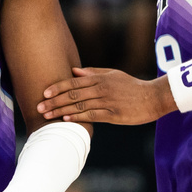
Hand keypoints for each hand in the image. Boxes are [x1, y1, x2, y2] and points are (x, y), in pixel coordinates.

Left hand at [37, 67, 169, 124]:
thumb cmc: (131, 86)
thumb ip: (92, 73)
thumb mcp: (113, 74)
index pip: (73, 82)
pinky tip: (66, 120)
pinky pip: (93, 116)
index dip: (57, 88)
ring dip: (61, 111)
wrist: (153, 97)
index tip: (44, 93)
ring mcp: (107, 102)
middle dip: (54, 101)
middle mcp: (101, 89)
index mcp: (100, 79)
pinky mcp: (114, 115)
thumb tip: (73, 71)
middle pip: (73, 95)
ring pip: (80, 106)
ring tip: (47, 116)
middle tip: (39, 107)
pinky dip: (78, 118)